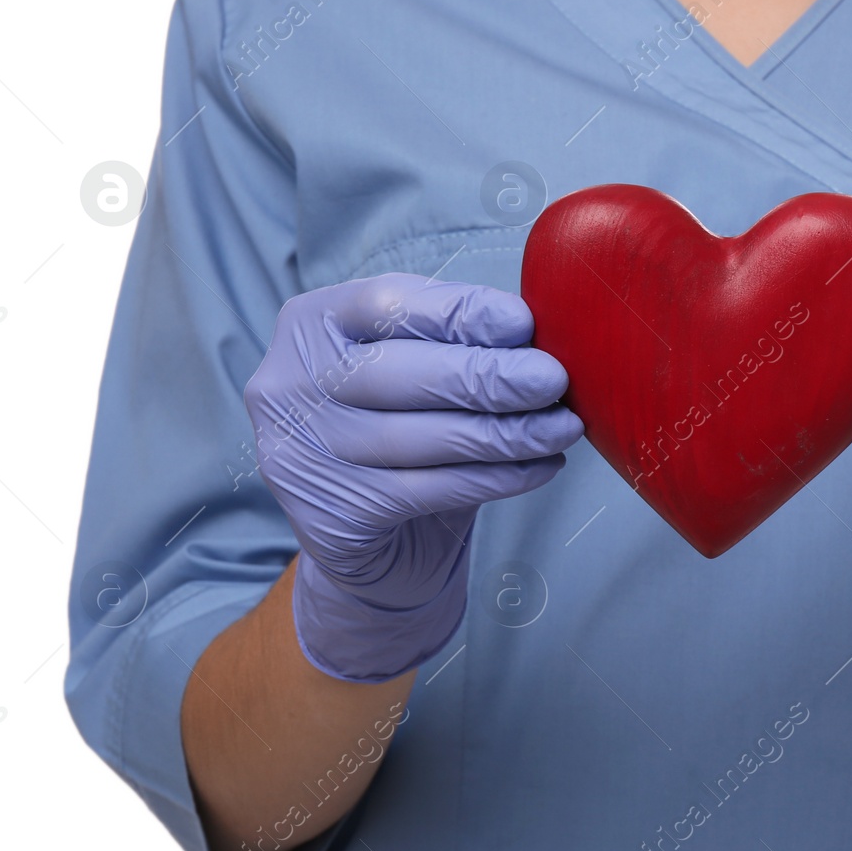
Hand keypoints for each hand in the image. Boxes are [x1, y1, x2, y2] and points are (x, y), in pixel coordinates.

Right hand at [245, 273, 582, 681]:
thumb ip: (455, 342)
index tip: (523, 323)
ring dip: (505, 433)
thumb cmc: (408, 431)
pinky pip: (429, 490)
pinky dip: (494, 477)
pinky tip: (539, 467)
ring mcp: (300, 453)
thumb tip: (534, 330)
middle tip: (554, 380)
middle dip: (488, 376)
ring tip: (562, 428)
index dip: (457, 311)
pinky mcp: (330, 516)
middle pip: (398, 372)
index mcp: (311, 324)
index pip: (384, 305)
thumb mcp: (421, 370)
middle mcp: (288, 384)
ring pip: (419, 438)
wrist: (378, 545)